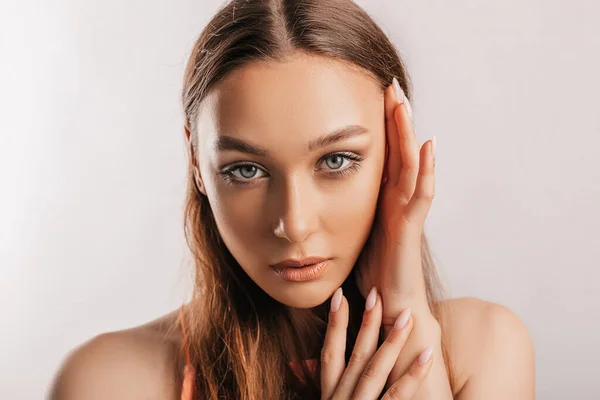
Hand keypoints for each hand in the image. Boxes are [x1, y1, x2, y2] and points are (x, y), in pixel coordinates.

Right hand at [320, 287, 433, 399]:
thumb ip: (325, 388)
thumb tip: (311, 363)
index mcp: (328, 395)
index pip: (329, 354)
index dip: (335, 323)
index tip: (340, 295)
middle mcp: (340, 398)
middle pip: (356, 355)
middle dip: (367, 322)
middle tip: (376, 292)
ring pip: (375, 369)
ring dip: (392, 340)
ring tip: (407, 315)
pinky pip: (397, 395)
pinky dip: (413, 375)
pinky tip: (427, 354)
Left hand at [354, 77, 435, 324]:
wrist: (389, 306)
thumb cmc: (371, 273)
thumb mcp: (352, 232)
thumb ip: (345, 211)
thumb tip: (319, 196)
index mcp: (382, 199)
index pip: (383, 154)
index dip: (380, 125)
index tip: (370, 95)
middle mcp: (397, 199)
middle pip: (398, 150)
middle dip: (394, 118)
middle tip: (389, 84)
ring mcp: (407, 211)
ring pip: (410, 164)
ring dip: (408, 132)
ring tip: (404, 102)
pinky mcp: (411, 228)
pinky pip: (421, 194)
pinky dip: (426, 169)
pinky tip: (428, 145)